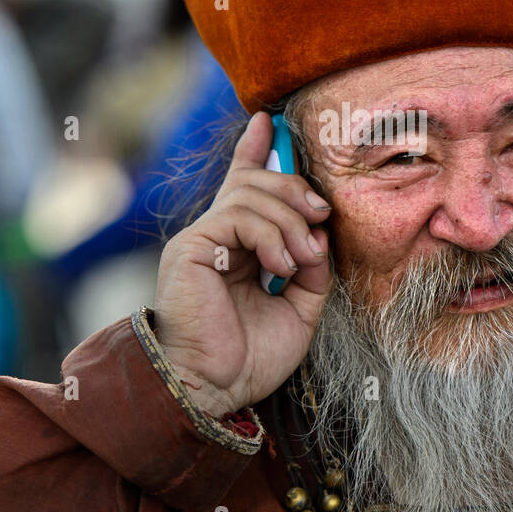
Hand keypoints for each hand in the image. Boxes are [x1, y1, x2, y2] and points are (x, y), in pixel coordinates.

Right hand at [153, 111, 331, 418]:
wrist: (214, 389)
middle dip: (296, 190)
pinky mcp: (191, 248)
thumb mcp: (300, 309)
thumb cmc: (250, 357)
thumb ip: (312, 268)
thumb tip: (319, 234)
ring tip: (300, 258)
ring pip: (250, 194)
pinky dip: (270, 236)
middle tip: (321, 216)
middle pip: (256, 182)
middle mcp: (214, 236)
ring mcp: (200, 239)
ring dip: (289, 220)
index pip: (243, 184)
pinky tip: (281, 266)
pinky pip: (238, 216)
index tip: (269, 122)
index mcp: (236, 247)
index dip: (256, 150)